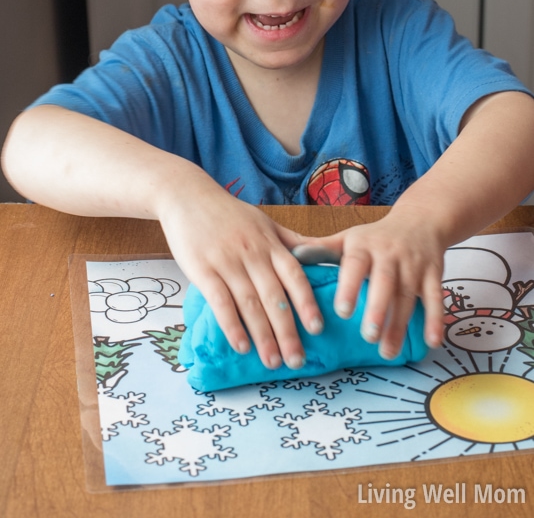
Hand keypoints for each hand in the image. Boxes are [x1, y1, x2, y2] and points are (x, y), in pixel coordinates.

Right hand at [155, 179, 323, 370]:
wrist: (188, 196)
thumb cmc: (229, 213)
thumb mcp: (265, 222)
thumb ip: (291, 242)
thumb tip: (322, 254)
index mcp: (270, 243)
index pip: (294, 275)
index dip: (306, 302)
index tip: (317, 328)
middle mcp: (252, 253)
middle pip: (274, 296)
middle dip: (287, 331)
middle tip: (296, 360)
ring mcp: (227, 262)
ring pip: (249, 303)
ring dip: (263, 335)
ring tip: (273, 361)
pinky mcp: (202, 270)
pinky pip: (220, 301)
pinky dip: (231, 325)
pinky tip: (241, 345)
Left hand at [309, 211, 444, 358]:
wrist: (421, 220)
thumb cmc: (376, 236)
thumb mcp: (350, 237)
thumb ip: (323, 249)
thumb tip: (292, 256)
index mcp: (364, 245)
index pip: (356, 263)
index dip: (350, 286)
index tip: (342, 311)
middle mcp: (390, 253)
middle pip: (385, 281)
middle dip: (378, 308)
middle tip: (367, 335)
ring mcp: (414, 264)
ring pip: (408, 295)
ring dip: (400, 323)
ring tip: (387, 350)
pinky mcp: (434, 273)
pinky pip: (435, 298)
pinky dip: (435, 319)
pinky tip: (431, 342)